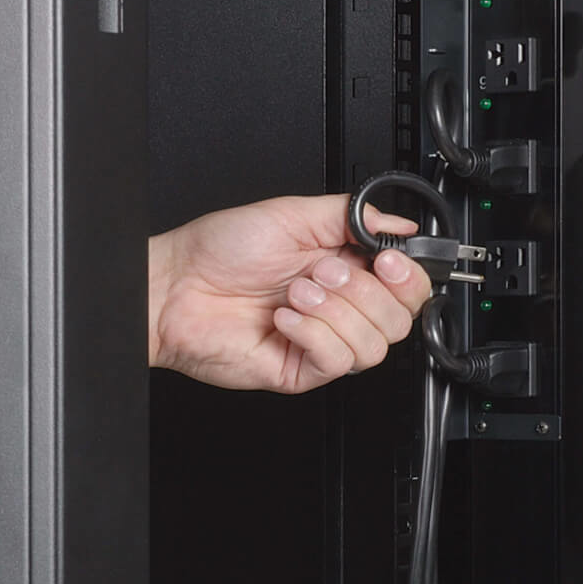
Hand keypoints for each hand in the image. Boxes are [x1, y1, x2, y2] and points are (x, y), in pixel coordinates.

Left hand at [148, 194, 432, 393]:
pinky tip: (284, 318)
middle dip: (365, 291)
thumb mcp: (291, 215)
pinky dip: (313, 334)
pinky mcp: (304, 369)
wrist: (175, 288)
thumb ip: (351, 214)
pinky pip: (337, 361)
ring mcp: (322, 340)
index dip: (407, 276)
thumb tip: (400, 222)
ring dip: (335, 311)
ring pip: (374, 345)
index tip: (386, 259)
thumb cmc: (218, 251)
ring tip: (297, 293)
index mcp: (345, 269)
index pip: (406, 286)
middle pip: (400, 320)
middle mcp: (339, 307)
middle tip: (324, 272)